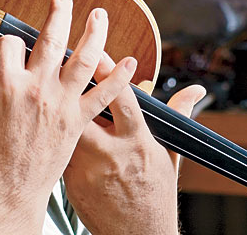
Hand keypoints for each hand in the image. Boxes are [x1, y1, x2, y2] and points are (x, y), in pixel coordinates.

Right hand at [0, 0, 136, 233]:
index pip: (9, 44)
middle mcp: (36, 87)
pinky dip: (119, 78)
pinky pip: (104, 96)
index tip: (8, 47)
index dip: (7, 42)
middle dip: (58, 13)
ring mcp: (60, 103)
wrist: (5, 194)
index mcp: (5, 83)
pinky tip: (130, 63)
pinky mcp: (76, 122)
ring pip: (83, 59)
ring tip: (100, 15)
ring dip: (94, 33)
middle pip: (51, 38)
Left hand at [63, 53, 205, 234]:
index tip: (97, 51)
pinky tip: (51, 130)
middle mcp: (110, 153)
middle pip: (84, 110)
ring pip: (65, 129)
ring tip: (55, 96)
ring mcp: (87, 168)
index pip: (122, 99)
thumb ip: (177, 117)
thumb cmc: (154, 196)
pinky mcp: (70, 181)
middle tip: (64, 69)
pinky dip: (55, 137)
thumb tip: (195, 90)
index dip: (109, 72)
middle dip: (74, 88)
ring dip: (61, 112)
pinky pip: (57, 150)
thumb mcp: (170, 156)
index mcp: (137, 142)